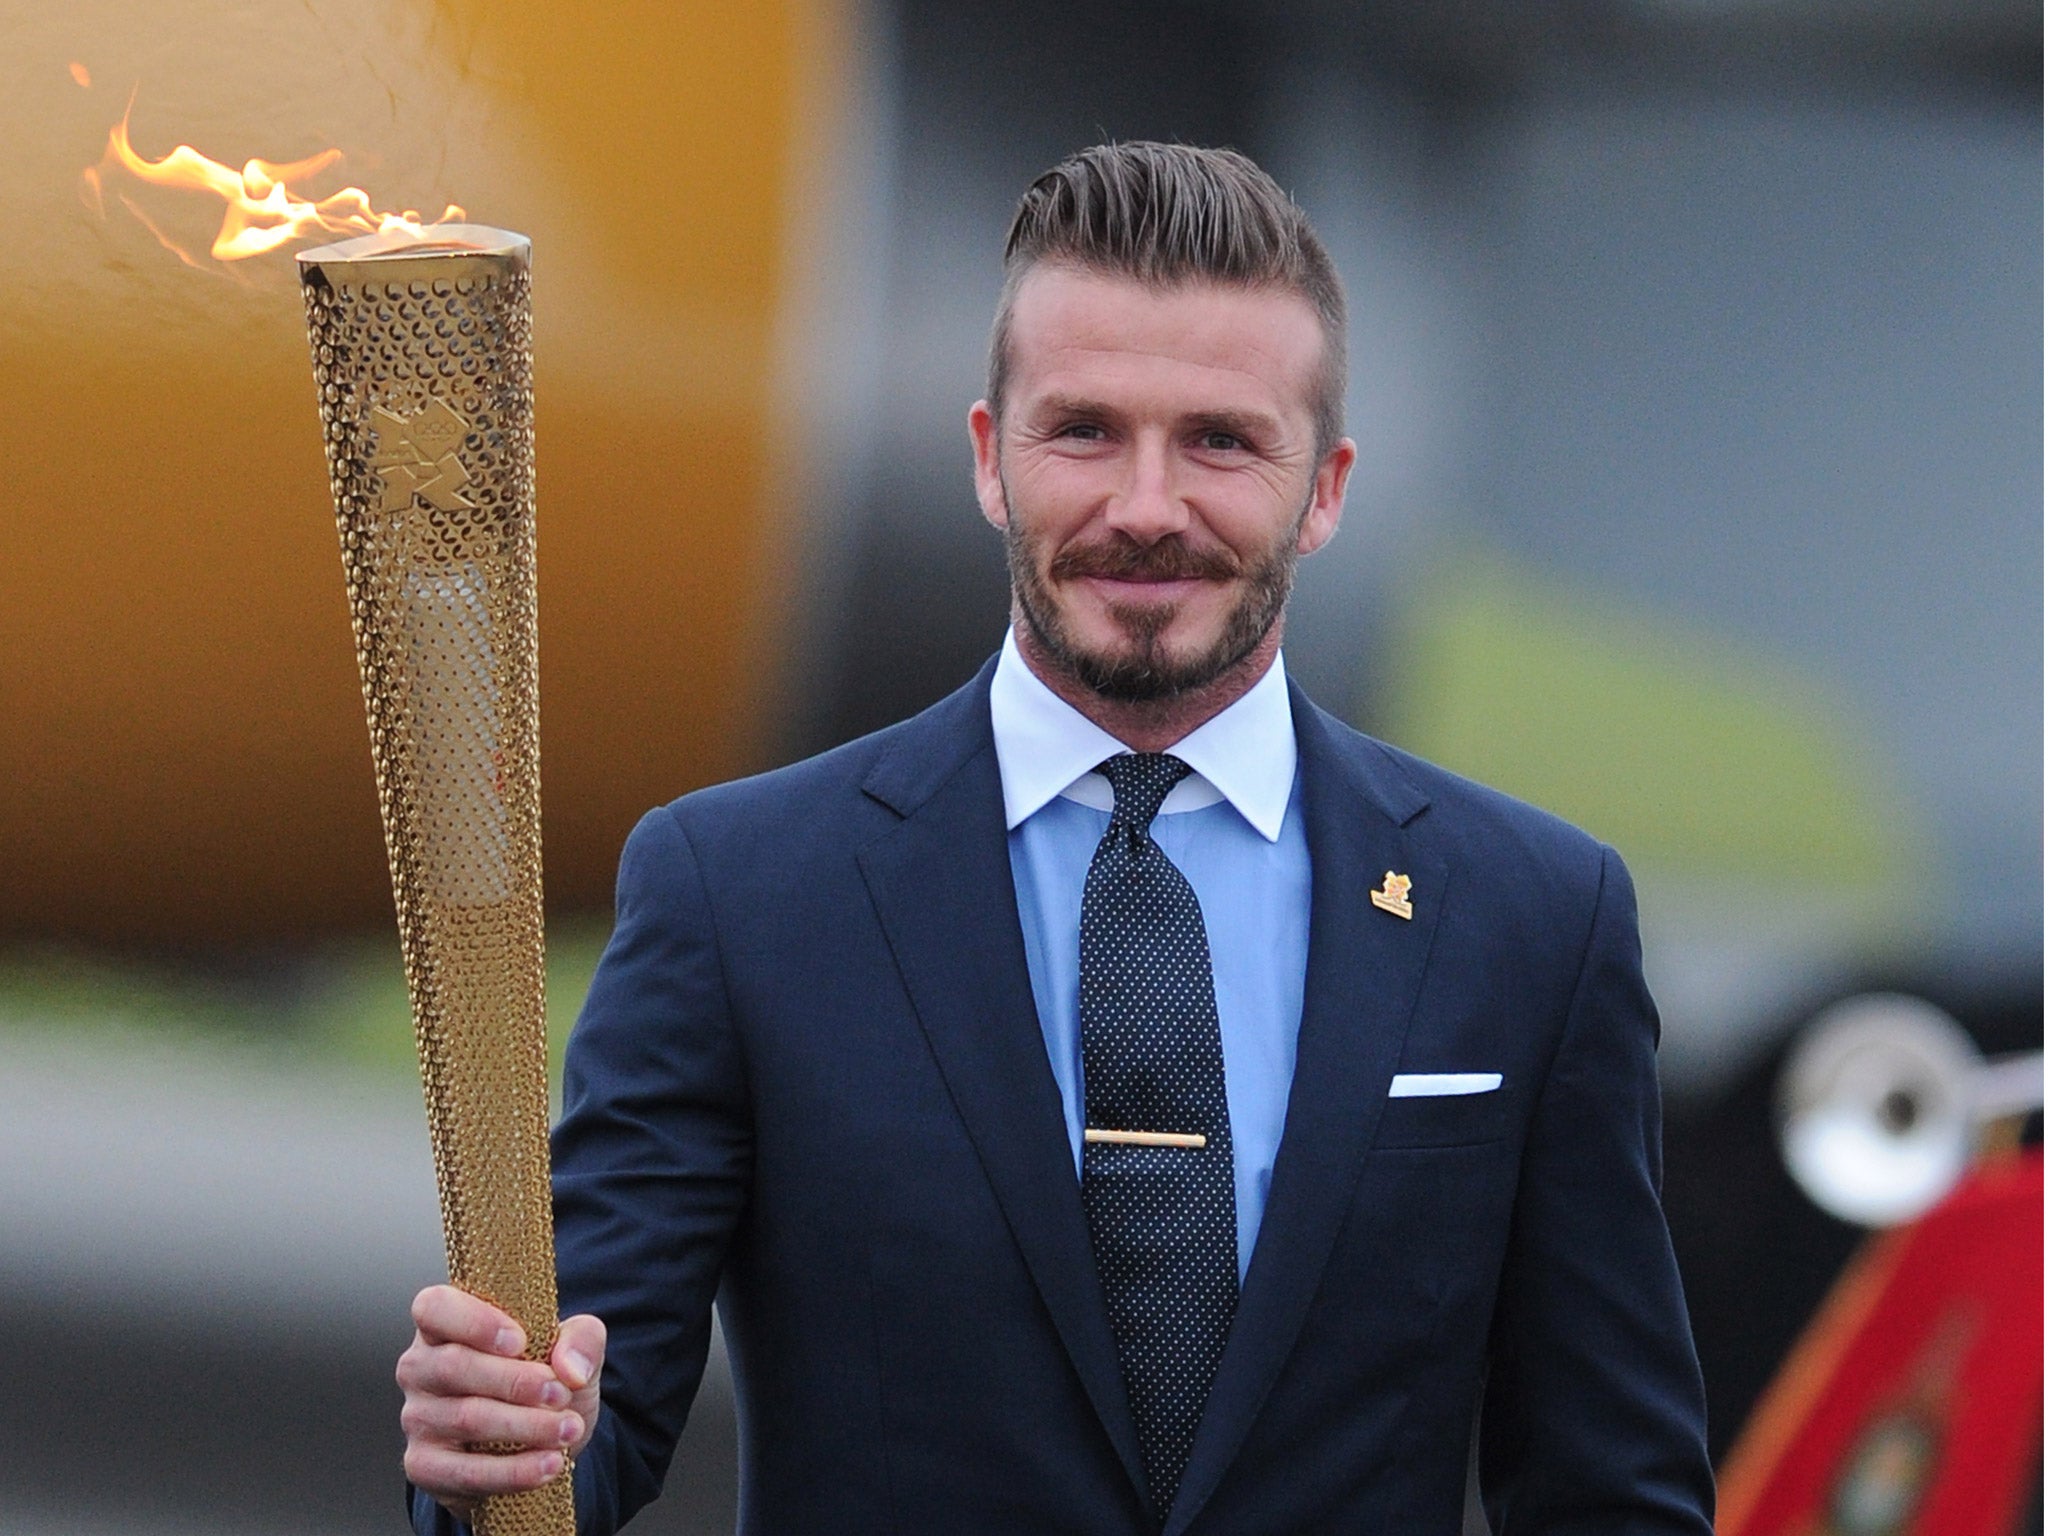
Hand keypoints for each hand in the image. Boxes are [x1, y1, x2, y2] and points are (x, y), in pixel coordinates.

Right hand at [397, 1284, 606, 1519]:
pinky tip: (549, 1464)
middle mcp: (421, 1367)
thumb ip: (581, 1339)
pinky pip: (466, 1471)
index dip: (474, 1321)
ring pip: (466, 1418)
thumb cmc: (543, 1380)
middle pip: (454, 1365)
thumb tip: (570, 1368)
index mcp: (445, 1324)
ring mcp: (417, 1417)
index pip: (434, 1307)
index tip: (520, 1342)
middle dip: (515, 1381)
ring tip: (568, 1429)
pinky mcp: (424, 1465)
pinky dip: (514, 1471)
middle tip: (560, 1394)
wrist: (538, 1442)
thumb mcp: (572, 1349)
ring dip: (526, 1426)